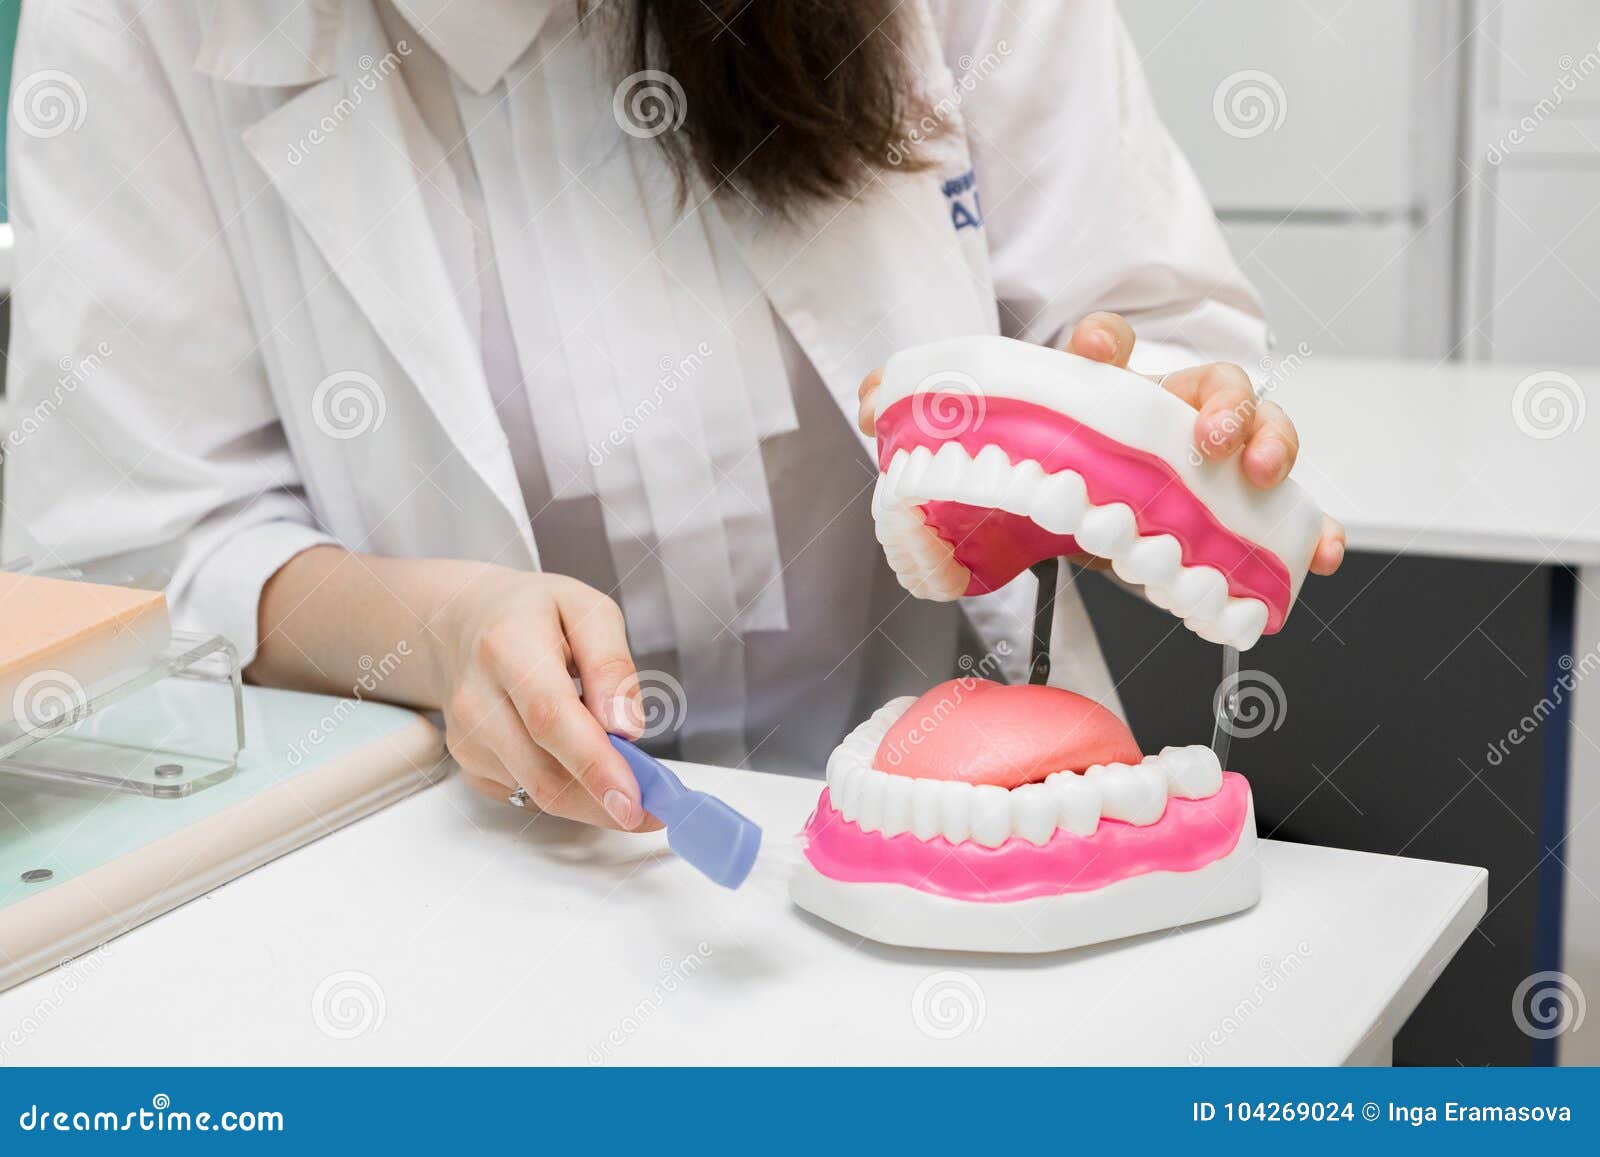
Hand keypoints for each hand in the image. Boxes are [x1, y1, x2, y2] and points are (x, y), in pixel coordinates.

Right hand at [433, 565, 662, 830]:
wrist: (465, 624)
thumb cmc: (533, 614)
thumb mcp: (588, 610)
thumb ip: (612, 665)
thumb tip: (626, 727)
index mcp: (507, 647)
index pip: (551, 718)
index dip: (595, 765)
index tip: (634, 799)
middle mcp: (477, 700)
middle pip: (545, 772)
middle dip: (606, 800)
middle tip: (655, 804)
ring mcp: (468, 739)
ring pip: (541, 794)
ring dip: (594, 800)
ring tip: (631, 779)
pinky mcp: (471, 765)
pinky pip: (529, 796)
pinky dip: (570, 791)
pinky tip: (583, 763)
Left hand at [856, 313, 1344, 574]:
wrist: (1078, 495)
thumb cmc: (1050, 457)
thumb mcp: (995, 444)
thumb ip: (935, 422)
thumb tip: (873, 404)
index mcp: (1103, 388)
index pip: (1109, 347)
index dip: (1106, 346)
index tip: (1100, 353)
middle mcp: (1165, 412)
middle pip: (1209, 384)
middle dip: (1219, 402)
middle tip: (1208, 438)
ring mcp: (1208, 457)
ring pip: (1260, 432)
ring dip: (1272, 447)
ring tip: (1265, 477)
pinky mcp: (1234, 506)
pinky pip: (1286, 510)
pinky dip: (1308, 527)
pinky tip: (1315, 552)